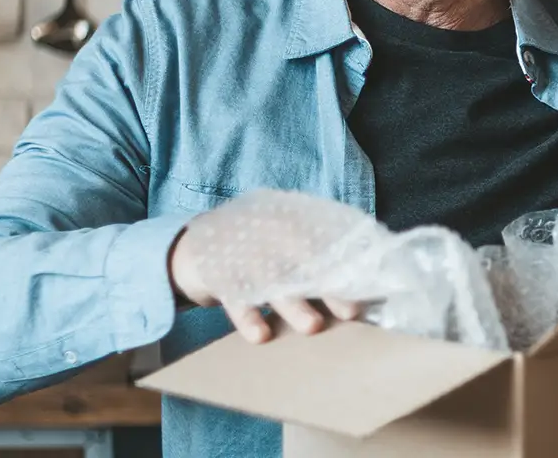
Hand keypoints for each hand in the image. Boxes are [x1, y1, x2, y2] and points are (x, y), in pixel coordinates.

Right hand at [167, 226, 362, 342]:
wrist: (190, 249)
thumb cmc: (252, 253)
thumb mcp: (280, 244)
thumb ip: (314, 258)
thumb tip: (361, 286)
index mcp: (289, 221)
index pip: (324, 239)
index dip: (346, 264)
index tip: (367, 288)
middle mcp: (267, 231)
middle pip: (303, 258)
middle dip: (328, 286)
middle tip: (349, 312)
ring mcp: (240, 251)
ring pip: (272, 278)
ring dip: (293, 304)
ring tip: (312, 326)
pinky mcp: (216, 273)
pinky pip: (235, 296)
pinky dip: (248, 316)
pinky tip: (260, 336)